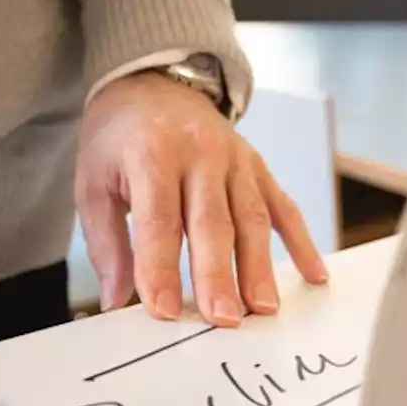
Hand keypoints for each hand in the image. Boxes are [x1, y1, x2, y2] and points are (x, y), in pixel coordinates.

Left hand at [75, 72, 328, 325]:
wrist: (153, 86)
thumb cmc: (120, 141)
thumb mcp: (93, 182)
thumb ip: (106, 243)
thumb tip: (116, 299)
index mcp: (152, 155)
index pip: (159, 221)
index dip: (161, 268)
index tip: (164, 310)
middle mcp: (200, 154)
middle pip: (213, 223)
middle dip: (219, 275)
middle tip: (224, 319)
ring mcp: (237, 161)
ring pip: (253, 219)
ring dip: (260, 267)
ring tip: (263, 308)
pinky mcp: (259, 169)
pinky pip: (284, 208)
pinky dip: (302, 243)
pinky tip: (313, 275)